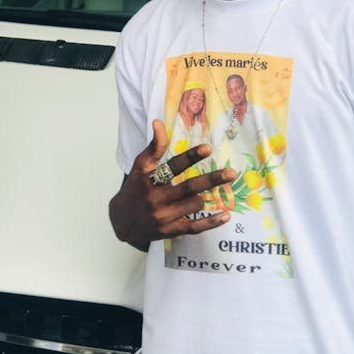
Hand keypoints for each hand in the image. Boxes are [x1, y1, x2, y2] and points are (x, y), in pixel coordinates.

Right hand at [109, 119, 236, 249]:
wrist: (123, 221)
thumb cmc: (135, 189)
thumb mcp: (140, 167)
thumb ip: (154, 146)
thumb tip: (158, 122)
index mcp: (149, 180)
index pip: (172, 166)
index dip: (190, 157)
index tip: (208, 148)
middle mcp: (156, 199)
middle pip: (189, 188)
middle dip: (212, 180)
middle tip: (231, 173)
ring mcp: (164, 217)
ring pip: (194, 205)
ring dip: (206, 197)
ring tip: (215, 192)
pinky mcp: (170, 231)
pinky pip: (194, 228)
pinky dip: (211, 222)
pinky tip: (226, 216)